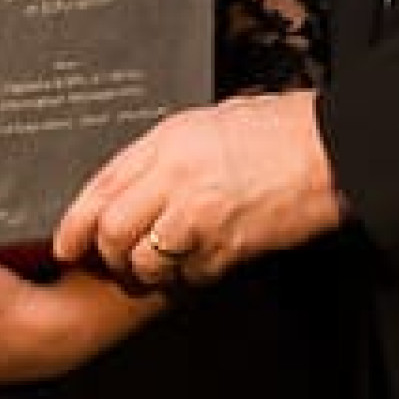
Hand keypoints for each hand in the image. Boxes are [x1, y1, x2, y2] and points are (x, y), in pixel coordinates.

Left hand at [51, 90, 346, 285]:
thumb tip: (130, 181)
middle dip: (107, 254)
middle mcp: (177, 177)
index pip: (101, 187)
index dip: (75, 223)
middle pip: (113, 231)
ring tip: (158, 263)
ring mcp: (202, 215)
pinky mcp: (230, 246)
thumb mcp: (206, 122)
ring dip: (147, 270)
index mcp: (168, 141)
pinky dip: (187, 276)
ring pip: (145, 261)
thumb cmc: (277, 130)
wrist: (332, 151)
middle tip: (111, 259)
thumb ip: (163, 152)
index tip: (66, 243)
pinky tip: (198, 260)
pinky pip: (189, 275)